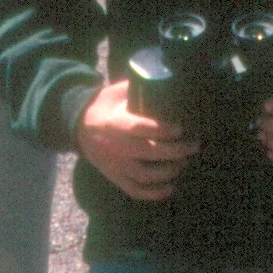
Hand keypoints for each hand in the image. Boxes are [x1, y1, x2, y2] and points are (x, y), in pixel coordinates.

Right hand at [74, 80, 199, 201]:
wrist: (78, 127)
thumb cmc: (104, 107)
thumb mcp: (116, 93)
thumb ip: (138, 88)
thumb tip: (167, 79)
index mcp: (116, 124)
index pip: (140, 129)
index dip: (162, 130)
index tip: (180, 128)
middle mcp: (116, 147)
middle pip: (149, 153)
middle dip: (175, 151)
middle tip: (194, 146)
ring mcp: (115, 166)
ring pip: (145, 175)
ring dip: (169, 172)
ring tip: (184, 163)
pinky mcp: (115, 178)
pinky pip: (135, 191)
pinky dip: (154, 193)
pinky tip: (171, 187)